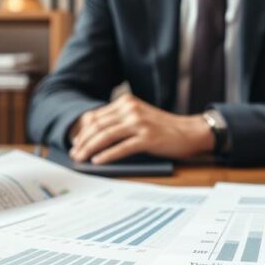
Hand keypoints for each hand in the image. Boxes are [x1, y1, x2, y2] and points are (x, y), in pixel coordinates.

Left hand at [69, 94, 213, 163]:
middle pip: (97, 125)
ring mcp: (139, 123)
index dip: (82, 131)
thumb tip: (93, 137)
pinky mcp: (148, 138)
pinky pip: (121, 147)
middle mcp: (131, 109)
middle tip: (74, 154)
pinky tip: (98, 162)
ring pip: (106, 136)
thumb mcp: (139, 117)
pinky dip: (107, 155)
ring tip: (81, 159)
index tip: (75, 143)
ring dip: (90, 149)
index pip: (95, 116)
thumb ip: (119, 121)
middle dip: (82, 141)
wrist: (190, 132)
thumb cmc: (163, 128)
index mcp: (126, 102)